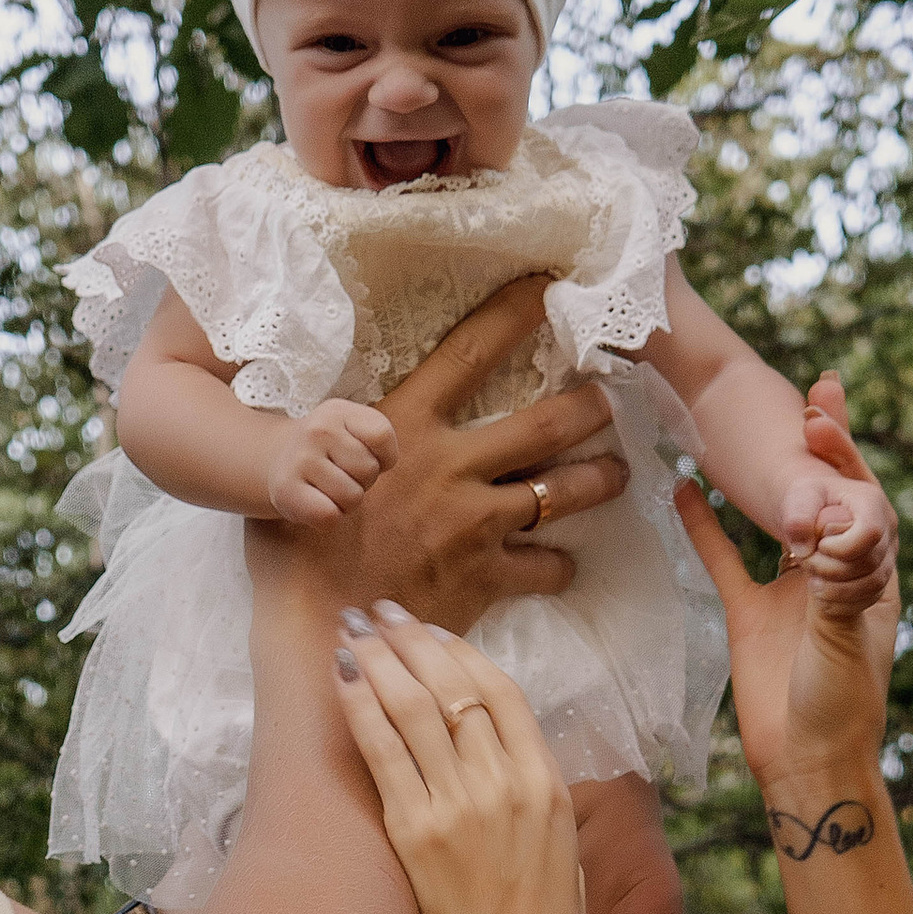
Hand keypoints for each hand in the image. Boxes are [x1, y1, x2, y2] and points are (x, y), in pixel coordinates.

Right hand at [249, 276, 630, 631]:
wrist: (315, 626)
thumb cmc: (294, 545)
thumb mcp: (301, 464)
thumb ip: (335, 434)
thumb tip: (342, 414)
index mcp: (404, 427)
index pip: (468, 353)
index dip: (512, 314)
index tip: (548, 287)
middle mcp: (451, 467)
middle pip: (542, 425)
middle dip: (586, 408)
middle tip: (611, 400)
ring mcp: (475, 524)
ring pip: (558, 492)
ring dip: (597, 480)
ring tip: (619, 472)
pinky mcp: (486, 578)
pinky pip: (543, 567)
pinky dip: (559, 565)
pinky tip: (566, 564)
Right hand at [264, 399, 397, 525]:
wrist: (277, 458)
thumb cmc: (328, 451)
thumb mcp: (352, 430)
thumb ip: (376, 440)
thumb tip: (381, 465)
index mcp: (338, 411)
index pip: (381, 435)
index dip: (384, 456)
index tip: (364, 457)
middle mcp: (317, 430)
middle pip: (369, 470)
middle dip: (362, 481)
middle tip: (340, 475)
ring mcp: (300, 459)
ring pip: (352, 497)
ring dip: (346, 502)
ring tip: (328, 489)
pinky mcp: (286, 489)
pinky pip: (329, 515)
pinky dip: (330, 518)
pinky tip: (316, 504)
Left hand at [331, 607, 586, 913]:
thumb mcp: (562, 847)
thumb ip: (537, 792)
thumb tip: (505, 751)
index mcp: (546, 783)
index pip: (499, 693)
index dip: (460, 653)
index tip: (431, 631)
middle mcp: (505, 784)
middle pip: (452, 687)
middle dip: (411, 640)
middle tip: (380, 610)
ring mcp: (458, 805)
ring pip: (414, 707)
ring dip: (380, 658)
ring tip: (354, 629)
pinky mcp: (415, 831)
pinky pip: (382, 751)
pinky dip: (361, 705)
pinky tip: (342, 677)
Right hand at [679, 379, 899, 790]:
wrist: (805, 763)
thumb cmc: (841, 706)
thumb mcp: (845, 640)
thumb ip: (835, 588)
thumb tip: (824, 537)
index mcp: (875, 578)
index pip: (867, 501)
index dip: (848, 459)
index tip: (823, 423)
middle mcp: (836, 574)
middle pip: (830, 496)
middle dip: (822, 448)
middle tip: (811, 397)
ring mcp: (790, 590)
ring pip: (777, 518)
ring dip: (770, 476)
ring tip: (757, 422)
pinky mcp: (750, 614)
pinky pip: (723, 559)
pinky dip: (704, 526)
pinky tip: (681, 486)